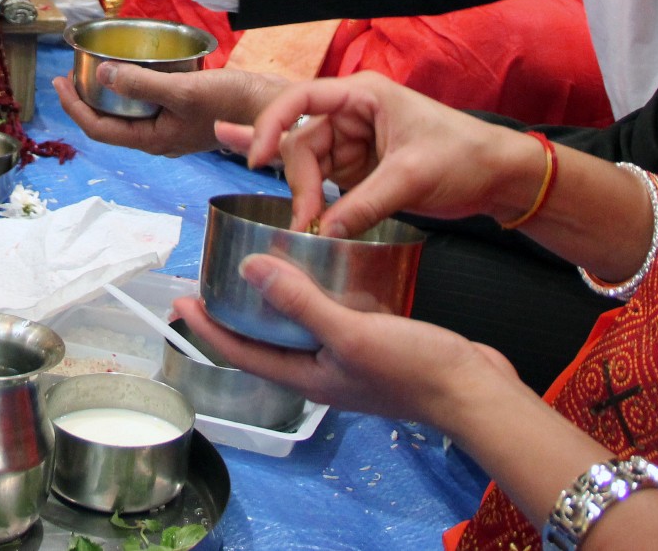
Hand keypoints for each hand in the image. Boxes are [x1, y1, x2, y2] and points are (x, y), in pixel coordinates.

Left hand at [55, 65, 288, 156]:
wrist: (274, 109)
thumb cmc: (233, 103)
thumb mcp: (183, 90)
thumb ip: (142, 84)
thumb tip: (101, 74)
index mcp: (154, 141)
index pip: (99, 129)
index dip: (74, 107)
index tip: (58, 82)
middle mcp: (159, 140)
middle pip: (109, 124)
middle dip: (85, 100)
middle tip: (68, 74)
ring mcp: (172, 130)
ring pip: (128, 116)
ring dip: (107, 95)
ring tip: (93, 70)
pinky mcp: (184, 117)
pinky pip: (147, 107)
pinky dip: (131, 90)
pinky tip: (133, 72)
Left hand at [173, 257, 518, 426]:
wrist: (475, 390)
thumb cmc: (416, 372)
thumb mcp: (350, 333)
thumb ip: (300, 303)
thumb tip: (250, 270)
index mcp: (307, 375)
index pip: (240, 352)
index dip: (207, 328)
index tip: (182, 301)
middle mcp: (321, 369)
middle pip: (265, 340)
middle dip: (237, 312)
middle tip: (216, 278)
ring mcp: (348, 358)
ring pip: (299, 327)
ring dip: (278, 301)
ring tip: (264, 266)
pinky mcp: (374, 342)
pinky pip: (332, 316)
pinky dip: (319, 293)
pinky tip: (327, 269)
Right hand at [229, 72, 541, 235]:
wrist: (499, 178)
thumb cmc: (464, 157)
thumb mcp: (412, 178)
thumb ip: (364, 204)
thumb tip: (323, 232)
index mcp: (362, 95)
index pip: (301, 99)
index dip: (272, 124)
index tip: (258, 159)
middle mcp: (352, 114)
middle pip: (302, 142)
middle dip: (301, 181)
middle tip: (305, 221)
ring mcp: (356, 142)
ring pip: (311, 167)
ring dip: (307, 195)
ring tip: (310, 226)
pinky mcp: (362, 169)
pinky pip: (327, 183)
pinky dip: (319, 203)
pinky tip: (308, 218)